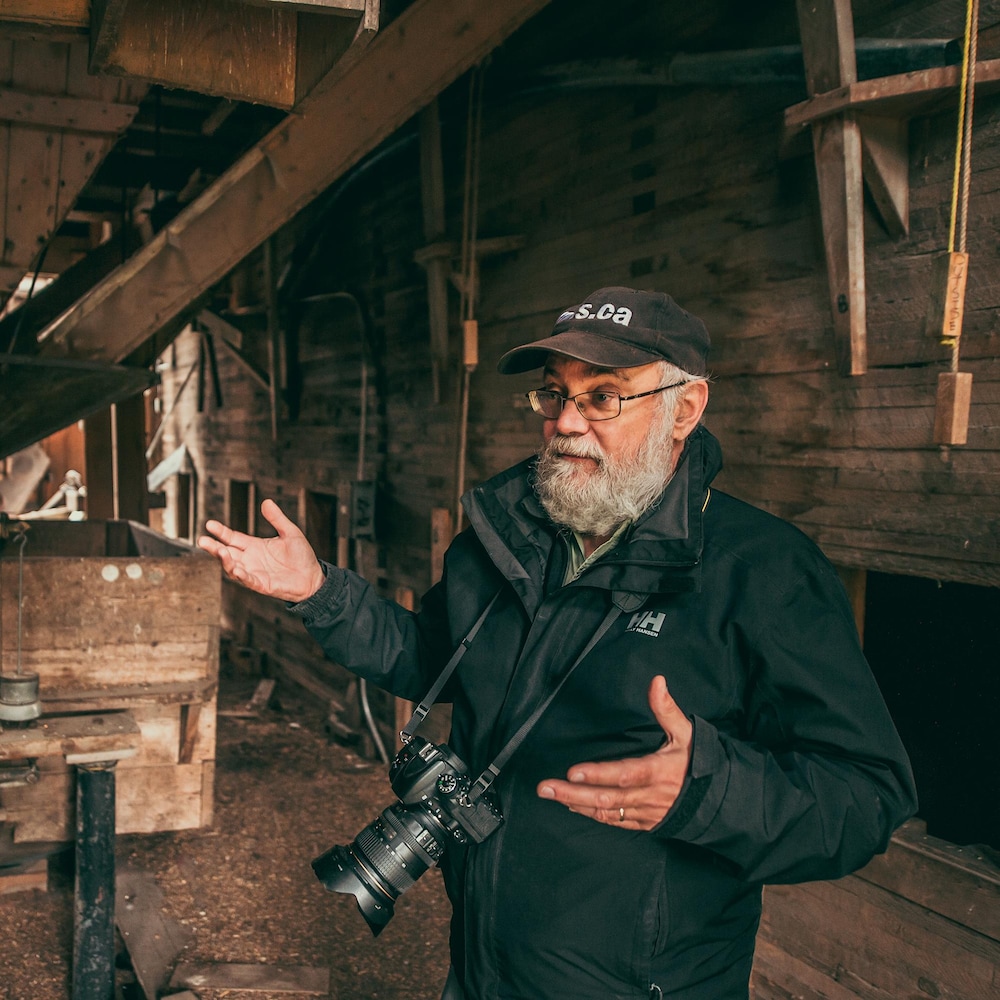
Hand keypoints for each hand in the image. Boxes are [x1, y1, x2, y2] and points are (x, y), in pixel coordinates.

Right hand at [197, 498, 324, 602]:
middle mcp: (250, 559)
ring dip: (225, 560)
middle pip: (226, 552)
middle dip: (213, 547)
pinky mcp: (261, 584)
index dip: (221, 532)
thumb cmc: (302, 556)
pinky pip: (247, 580)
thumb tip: (266, 502)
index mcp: (254, 546)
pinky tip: (235, 568)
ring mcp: (254, 572)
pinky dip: (240, 575)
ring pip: (232, 567)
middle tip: (202, 540)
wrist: (313, 577)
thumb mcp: (290, 533)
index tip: (209, 524)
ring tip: (219, 551)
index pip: (232, 537)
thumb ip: (277, 519)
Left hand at [536, 675, 692, 829]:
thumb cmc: (700, 762)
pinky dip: (591, 815)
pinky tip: (573, 806)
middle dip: (573, 793)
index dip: (599, 774)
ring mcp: (645, 812)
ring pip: (606, 812)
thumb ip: (667, 708)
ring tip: (551, 795)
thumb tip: (657, 681)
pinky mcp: (644, 822)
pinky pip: (614, 821)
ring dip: (576, 804)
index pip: (624, 773)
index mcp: (658, 771)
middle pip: (607, 797)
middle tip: (545, 787)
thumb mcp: (686, 732)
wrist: (719, 800)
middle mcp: (649, 795)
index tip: (573, 771)